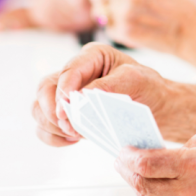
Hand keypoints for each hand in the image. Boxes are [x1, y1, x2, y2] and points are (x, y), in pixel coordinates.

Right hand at [32, 43, 169, 145]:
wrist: (156, 106)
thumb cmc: (148, 87)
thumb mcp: (136, 80)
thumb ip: (109, 85)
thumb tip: (81, 96)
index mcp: (92, 56)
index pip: (68, 71)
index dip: (63, 92)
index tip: (66, 111)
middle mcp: (75, 72)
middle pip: (45, 89)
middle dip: (53, 111)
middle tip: (72, 128)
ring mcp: (67, 94)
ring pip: (39, 108)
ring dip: (52, 126)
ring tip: (75, 135)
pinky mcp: (66, 114)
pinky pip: (44, 126)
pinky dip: (52, 136)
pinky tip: (72, 140)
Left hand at [87, 0, 195, 60]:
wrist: (193, 32)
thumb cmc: (176, 7)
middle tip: (105, 1)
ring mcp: (125, 13)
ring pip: (98, 10)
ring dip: (106, 14)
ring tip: (127, 17)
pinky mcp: (125, 33)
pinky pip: (108, 29)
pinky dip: (116, 30)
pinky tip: (134, 29)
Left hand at [115, 133, 195, 195]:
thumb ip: (180, 148)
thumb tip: (155, 152)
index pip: (147, 164)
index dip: (129, 157)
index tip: (122, 149)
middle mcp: (192, 192)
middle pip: (143, 184)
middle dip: (127, 170)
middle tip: (120, 159)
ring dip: (138, 184)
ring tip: (132, 170)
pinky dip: (155, 195)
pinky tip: (152, 183)